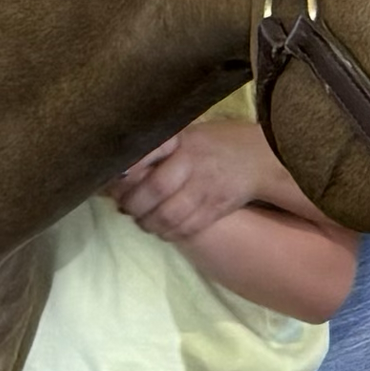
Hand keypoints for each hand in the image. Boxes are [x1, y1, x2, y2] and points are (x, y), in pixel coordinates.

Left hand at [108, 121, 273, 241]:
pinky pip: (187, 229)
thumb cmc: (212, 145)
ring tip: (143, 221)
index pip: (146, 156)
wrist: (258, 158)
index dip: (126, 174)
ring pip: (168, 215)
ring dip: (148, 224)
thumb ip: (156, 150)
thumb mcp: (185, 136)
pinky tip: (163, 229)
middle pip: (154, 191)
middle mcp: (193, 164)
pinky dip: (169, 234)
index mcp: (181, 142)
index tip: (112, 182)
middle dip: (133, 205)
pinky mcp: (216, 209)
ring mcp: (206, 188)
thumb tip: (118, 171)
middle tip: (126, 208)